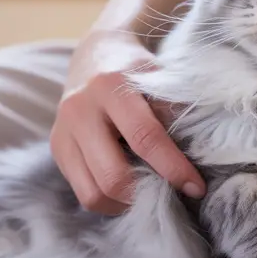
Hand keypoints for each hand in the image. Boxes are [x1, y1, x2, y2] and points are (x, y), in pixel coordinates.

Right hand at [51, 30, 205, 213]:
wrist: (96, 53)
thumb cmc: (136, 70)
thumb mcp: (159, 79)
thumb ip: (174, 112)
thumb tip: (198, 157)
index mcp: (110, 86)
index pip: (144, 138)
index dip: (173, 168)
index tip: (196, 187)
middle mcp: (80, 110)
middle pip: (113, 176)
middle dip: (146, 195)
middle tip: (171, 196)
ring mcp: (63, 131)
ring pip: (93, 193)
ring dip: (125, 204)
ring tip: (147, 195)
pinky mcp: (57, 148)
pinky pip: (82, 192)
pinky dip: (108, 200)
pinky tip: (127, 190)